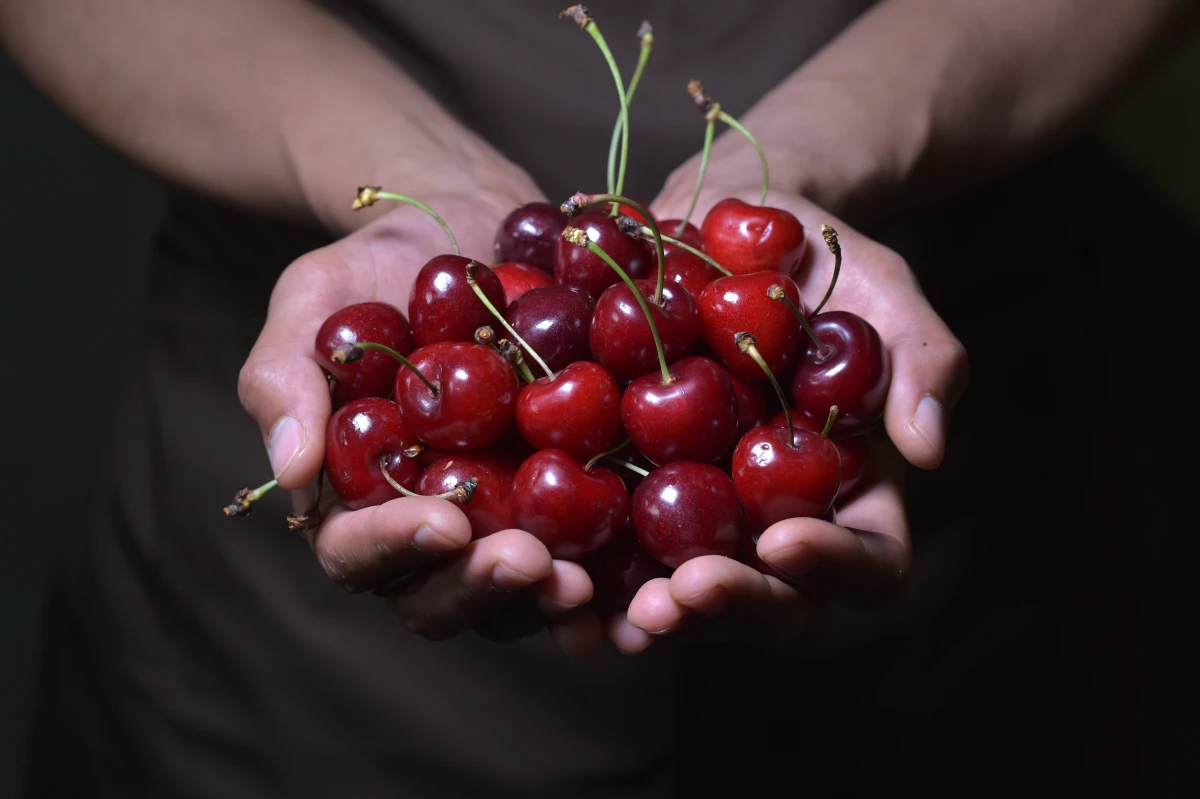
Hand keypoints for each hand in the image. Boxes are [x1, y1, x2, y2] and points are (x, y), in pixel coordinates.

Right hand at [237, 174, 604, 656]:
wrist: (466, 223)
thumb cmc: (374, 268)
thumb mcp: (314, 303)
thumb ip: (284, 380)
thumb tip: (291, 472)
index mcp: (357, 496)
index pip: (357, 552)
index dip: (395, 548)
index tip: (443, 522)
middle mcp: (430, 523)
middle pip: (441, 595)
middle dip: (480, 587)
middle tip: (526, 560)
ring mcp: (503, 516)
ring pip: (513, 592)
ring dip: (544, 595)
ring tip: (579, 577)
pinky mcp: (568, 495)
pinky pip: (586, 549)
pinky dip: (608, 567)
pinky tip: (632, 564)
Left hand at [605, 184, 968, 653]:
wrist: (727, 225)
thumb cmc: (822, 261)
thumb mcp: (885, 292)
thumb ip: (922, 361)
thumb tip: (928, 449)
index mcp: (852, 493)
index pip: (867, 563)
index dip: (833, 567)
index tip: (785, 538)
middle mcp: (777, 520)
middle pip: (774, 602)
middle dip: (732, 605)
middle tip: (682, 593)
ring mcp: (705, 513)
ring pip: (690, 593)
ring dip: (659, 609)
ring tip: (625, 606)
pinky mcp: (634, 490)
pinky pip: (615, 546)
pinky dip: (593, 570)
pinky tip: (557, 570)